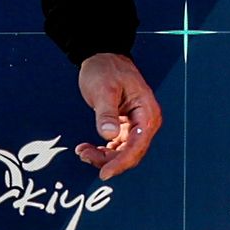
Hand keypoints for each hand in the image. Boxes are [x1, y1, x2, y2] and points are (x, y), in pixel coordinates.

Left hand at [75, 51, 160, 180]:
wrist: (102, 56)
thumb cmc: (106, 68)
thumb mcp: (104, 89)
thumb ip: (106, 113)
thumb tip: (109, 135)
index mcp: (147, 112)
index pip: (137, 144)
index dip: (121, 162)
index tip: (104, 173)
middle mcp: (146, 121)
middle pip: (132, 152)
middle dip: (109, 160)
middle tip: (85, 155)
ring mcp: (136, 124)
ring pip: (123, 152)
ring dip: (103, 156)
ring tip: (82, 151)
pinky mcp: (126, 126)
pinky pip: (118, 146)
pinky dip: (103, 150)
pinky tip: (88, 147)